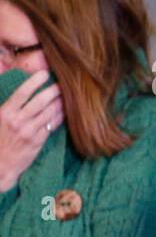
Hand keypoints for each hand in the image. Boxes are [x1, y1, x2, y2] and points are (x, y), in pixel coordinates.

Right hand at [0, 71, 61, 191]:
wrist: (1, 163)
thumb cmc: (0, 138)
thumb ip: (11, 107)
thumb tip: (24, 92)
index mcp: (5, 112)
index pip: (22, 93)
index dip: (34, 81)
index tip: (44, 73)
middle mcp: (18, 120)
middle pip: (40, 101)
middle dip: (52, 90)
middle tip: (61, 83)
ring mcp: (29, 131)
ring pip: (49, 112)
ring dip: (59, 102)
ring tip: (66, 94)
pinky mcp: (38, 141)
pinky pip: (52, 125)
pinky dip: (60, 116)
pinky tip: (66, 110)